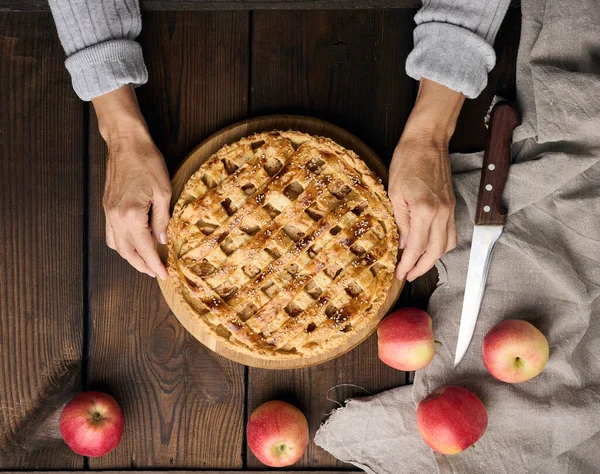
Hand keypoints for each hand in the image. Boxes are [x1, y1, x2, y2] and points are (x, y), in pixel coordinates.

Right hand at [93, 85, 170, 278]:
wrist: (126, 142)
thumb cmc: (147, 162)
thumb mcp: (163, 191)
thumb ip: (162, 220)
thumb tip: (162, 241)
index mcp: (131, 215)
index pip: (145, 248)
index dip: (155, 264)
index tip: (164, 274)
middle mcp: (116, 217)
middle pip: (128, 252)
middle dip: (142, 266)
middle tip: (156, 273)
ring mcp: (108, 212)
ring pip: (116, 245)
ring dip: (130, 258)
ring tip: (145, 263)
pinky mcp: (106, 207)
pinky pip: (110, 234)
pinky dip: (121, 245)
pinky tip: (133, 244)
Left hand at [389, 79, 464, 281]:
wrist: (427, 140)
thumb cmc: (407, 161)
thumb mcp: (394, 192)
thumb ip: (401, 221)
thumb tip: (405, 244)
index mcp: (424, 210)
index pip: (417, 247)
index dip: (408, 264)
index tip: (400, 274)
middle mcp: (441, 213)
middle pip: (436, 252)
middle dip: (422, 268)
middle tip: (408, 275)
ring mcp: (450, 209)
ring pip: (447, 244)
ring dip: (434, 259)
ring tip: (418, 265)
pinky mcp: (452, 204)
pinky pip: (451, 232)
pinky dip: (441, 245)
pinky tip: (429, 248)